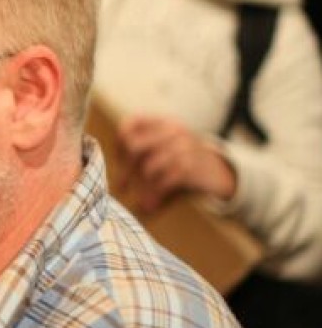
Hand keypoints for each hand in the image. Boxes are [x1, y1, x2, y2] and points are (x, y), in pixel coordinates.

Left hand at [116, 114, 237, 211]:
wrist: (221, 172)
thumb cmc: (183, 162)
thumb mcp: (163, 148)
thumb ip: (140, 151)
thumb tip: (106, 169)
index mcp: (162, 122)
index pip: (129, 125)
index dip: (118, 145)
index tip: (118, 163)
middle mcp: (172, 130)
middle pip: (134, 147)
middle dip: (125, 169)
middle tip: (122, 186)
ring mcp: (184, 146)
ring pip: (148, 167)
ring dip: (141, 188)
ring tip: (140, 202)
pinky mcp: (193, 165)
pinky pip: (164, 181)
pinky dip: (154, 195)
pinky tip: (150, 205)